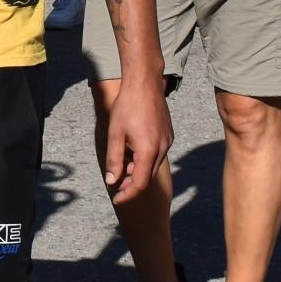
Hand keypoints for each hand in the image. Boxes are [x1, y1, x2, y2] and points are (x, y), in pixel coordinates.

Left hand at [102, 75, 170, 195]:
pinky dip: (144, 159)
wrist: (145, 83)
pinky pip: (156, 154)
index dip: (127, 194)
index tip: (116, 198)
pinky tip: (132, 151)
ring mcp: (168, 141)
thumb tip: (112, 181)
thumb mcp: (115, 134)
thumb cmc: (128, 106)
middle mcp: (162, 148)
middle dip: (131, 182)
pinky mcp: (168, 135)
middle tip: (114, 182)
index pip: (140, 183)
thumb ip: (114, 160)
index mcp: (148, 150)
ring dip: (137, 170)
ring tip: (121, 163)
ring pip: (152, 165)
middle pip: (147, 176)